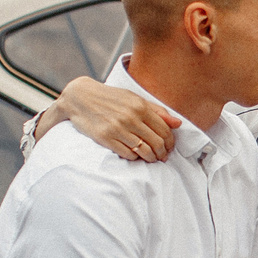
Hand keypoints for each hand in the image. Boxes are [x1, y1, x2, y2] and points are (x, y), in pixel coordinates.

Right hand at [44, 76, 178, 161]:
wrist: (80, 97)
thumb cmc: (110, 98)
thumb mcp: (133, 98)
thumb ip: (156, 110)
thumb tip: (178, 123)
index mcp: (140, 106)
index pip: (164, 130)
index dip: (170, 142)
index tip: (170, 147)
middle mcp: (131, 118)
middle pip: (157, 142)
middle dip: (163, 153)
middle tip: (163, 156)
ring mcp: (118, 129)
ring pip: (144, 151)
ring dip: (151, 158)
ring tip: (152, 159)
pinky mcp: (106, 138)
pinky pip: (128, 154)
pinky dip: (135, 158)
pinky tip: (135, 156)